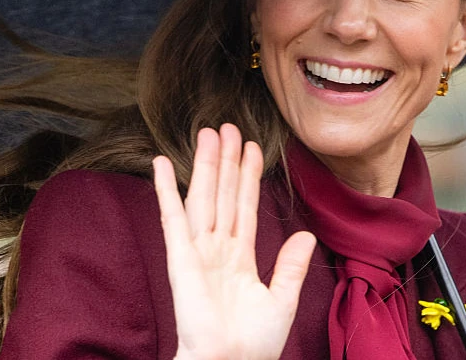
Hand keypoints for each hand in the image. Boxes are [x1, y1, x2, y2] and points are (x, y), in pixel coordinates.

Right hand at [153, 124, 316, 359]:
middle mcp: (216, 249)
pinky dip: (165, 190)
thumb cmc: (253, 345)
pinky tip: (159, 165)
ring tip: (207, 133)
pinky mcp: (180, 259)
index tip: (251, 148)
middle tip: (227, 127)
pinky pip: (172, 219)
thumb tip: (306, 236)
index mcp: (239, 258)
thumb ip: (290, 266)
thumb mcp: (281, 300)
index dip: (247, 177)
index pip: (244, 206)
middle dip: (225, 161)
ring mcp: (197, 252)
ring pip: (202, 198)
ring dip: (203, 165)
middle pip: (222, 194)